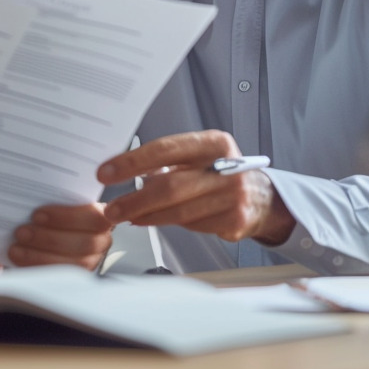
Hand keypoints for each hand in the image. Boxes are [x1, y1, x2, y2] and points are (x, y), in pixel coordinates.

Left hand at [8, 203, 112, 269]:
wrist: (39, 231)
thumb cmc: (47, 213)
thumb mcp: (51, 200)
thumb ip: (49, 198)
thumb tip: (28, 193)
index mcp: (99, 216)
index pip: (94, 218)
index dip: (67, 217)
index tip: (37, 214)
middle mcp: (100, 240)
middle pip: (84, 243)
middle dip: (48, 238)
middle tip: (21, 231)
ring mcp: (90, 261)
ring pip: (73, 264)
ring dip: (40, 256)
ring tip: (16, 248)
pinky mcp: (75, 276)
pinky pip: (60, 278)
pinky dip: (38, 268)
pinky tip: (20, 261)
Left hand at [99, 131, 294, 245]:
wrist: (262, 197)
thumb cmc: (220, 172)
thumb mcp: (200, 156)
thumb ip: (168, 160)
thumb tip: (123, 169)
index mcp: (214, 143)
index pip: (165, 149)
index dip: (131, 162)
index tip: (106, 172)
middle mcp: (227, 167)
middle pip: (170, 185)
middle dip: (134, 199)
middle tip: (111, 207)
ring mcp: (233, 196)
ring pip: (178, 211)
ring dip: (146, 215)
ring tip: (125, 215)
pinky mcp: (234, 221)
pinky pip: (191, 225)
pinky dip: (165, 223)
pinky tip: (150, 220)